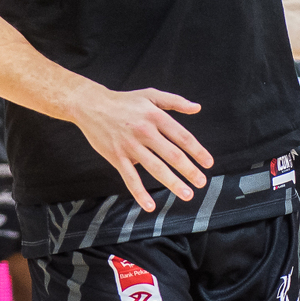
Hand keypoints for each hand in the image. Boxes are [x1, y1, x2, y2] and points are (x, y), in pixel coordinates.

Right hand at [68, 87, 212, 211]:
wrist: (90, 105)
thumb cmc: (124, 101)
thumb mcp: (150, 95)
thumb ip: (175, 101)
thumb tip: (197, 108)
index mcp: (156, 116)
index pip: (182, 136)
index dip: (197, 151)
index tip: (208, 163)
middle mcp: (145, 131)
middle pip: (172, 154)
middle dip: (189, 171)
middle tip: (201, 183)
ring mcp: (130, 145)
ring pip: (155, 168)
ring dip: (173, 183)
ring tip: (187, 194)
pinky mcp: (116, 156)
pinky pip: (130, 178)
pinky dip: (140, 193)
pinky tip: (150, 205)